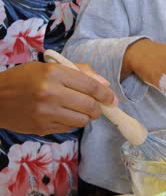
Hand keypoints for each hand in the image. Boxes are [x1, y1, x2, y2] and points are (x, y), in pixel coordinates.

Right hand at [0, 61, 116, 134]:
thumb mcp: (50, 67)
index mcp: (53, 74)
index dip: (105, 94)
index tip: (112, 99)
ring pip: (82, 120)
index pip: (90, 86)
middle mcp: (51, 93)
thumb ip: (80, 72)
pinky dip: (73, 122)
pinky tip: (65, 115)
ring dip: (87, 116)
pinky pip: (69, 128)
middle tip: (98, 107)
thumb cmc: (24, 78)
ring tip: (81, 110)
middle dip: (98, 108)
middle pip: (89, 105)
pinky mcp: (42, 128)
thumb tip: (105, 85)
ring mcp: (46, 113)